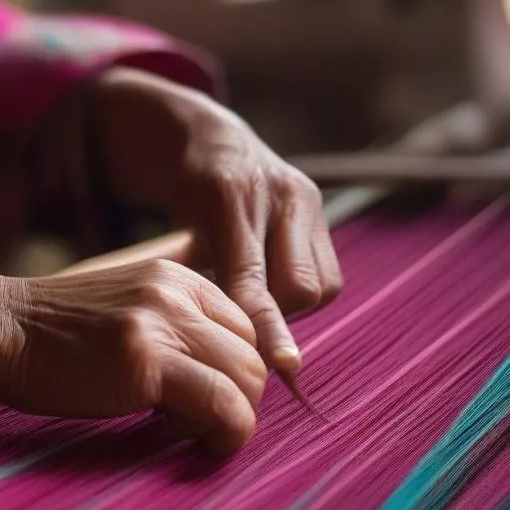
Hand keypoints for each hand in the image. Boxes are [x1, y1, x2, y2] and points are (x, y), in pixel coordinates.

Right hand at [0, 261, 265, 453]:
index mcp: (177, 278)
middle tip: (193, 421)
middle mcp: (178, 293)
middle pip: (253, 355)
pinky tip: (184, 438)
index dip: (233, 374)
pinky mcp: (146, 361)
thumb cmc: (50, 334)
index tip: (202, 399)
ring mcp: (163, 323)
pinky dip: (223, 433)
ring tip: (181, 428)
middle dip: (238, 400)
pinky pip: (222, 404)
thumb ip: (171, 326)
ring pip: (247, 380)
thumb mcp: (124, 310)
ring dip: (230, 419)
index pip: (246, 329)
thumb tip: (219, 374)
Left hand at [96, 68, 342, 371]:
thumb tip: (224, 342)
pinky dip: (304, 291)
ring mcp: (306, 197)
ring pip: (321, 285)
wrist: (215, 142)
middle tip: (243, 318)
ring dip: (291, 306)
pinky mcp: (321, 207)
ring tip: (257, 296)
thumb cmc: (187, 196)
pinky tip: (274, 283)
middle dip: (276, 316)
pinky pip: (328, 273)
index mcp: (230, 196)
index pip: (252, 277)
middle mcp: (278, 193)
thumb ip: (199, 278)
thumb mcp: (180, 232)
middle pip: (299, 287)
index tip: (276, 366)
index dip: (263, 324)